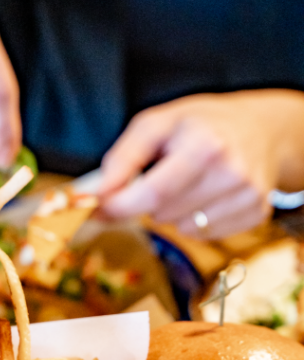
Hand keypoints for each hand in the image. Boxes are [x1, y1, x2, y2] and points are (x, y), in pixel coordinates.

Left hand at [98, 90, 303, 238]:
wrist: (261, 128)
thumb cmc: (201, 124)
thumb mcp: (156, 124)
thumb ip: (122, 158)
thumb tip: (98, 195)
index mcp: (205, 144)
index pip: (152, 194)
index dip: (119, 206)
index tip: (99, 207)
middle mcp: (232, 172)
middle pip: (163, 214)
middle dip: (148, 202)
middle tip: (162, 175)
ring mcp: (248, 196)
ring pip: (182, 229)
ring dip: (173, 213)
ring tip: (189, 183)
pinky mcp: (257, 214)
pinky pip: (205, 235)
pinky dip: (196, 221)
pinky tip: (207, 195)